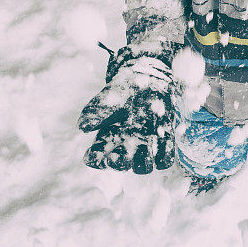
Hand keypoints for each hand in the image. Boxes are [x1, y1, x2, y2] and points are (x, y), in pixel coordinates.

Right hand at [78, 43, 178, 173]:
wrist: (147, 80)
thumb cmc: (122, 91)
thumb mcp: (108, 99)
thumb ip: (96, 112)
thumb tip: (82, 127)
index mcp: (107, 140)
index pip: (97, 158)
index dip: (95, 160)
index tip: (93, 156)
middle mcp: (125, 149)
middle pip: (120, 165)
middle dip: (119, 164)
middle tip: (118, 158)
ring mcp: (145, 148)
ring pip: (143, 166)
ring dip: (143, 161)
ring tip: (144, 148)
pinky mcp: (163, 143)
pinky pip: (165, 159)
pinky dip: (165, 156)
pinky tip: (162, 141)